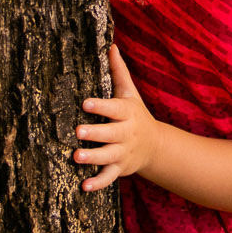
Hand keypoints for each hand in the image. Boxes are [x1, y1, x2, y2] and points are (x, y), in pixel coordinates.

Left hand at [74, 45, 159, 191]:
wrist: (155, 145)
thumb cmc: (135, 114)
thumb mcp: (130, 93)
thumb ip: (118, 71)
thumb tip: (110, 45)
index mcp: (126, 113)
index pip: (114, 108)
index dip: (100, 106)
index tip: (85, 103)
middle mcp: (126, 133)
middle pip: (111, 134)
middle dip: (95, 133)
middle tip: (78, 131)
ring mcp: (123, 152)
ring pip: (108, 157)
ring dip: (93, 158)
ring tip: (76, 157)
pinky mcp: (120, 169)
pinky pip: (109, 178)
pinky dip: (97, 184)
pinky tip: (84, 186)